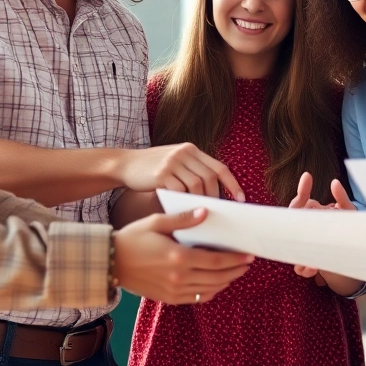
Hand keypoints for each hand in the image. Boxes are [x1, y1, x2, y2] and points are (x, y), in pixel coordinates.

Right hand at [113, 208, 253, 303]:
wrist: (109, 262)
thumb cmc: (132, 238)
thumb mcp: (156, 222)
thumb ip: (183, 219)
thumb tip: (206, 213)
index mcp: (178, 257)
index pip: (216, 261)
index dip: (235, 259)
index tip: (248, 255)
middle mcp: (179, 277)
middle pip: (217, 277)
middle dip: (235, 270)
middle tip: (247, 263)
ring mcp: (174, 291)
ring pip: (209, 290)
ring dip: (226, 281)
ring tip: (236, 272)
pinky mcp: (168, 298)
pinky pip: (197, 298)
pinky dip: (211, 292)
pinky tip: (217, 284)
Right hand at [118, 143, 244, 202]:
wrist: (125, 164)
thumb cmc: (152, 170)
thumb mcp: (174, 163)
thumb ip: (192, 172)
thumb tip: (213, 197)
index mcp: (191, 150)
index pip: (219, 167)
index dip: (232, 184)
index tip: (241, 199)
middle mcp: (184, 153)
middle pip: (210, 177)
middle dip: (216, 197)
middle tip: (218, 213)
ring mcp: (172, 162)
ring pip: (196, 184)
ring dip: (201, 202)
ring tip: (202, 215)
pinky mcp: (160, 173)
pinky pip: (178, 190)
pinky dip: (184, 202)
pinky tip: (184, 212)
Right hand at [286, 172, 363, 295]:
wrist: (353, 258)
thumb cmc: (346, 232)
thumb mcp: (348, 215)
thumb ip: (342, 198)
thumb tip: (334, 182)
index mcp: (310, 216)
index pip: (299, 203)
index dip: (302, 191)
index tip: (308, 177)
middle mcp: (303, 231)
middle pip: (292, 224)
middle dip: (298, 224)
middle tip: (311, 219)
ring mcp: (303, 249)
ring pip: (292, 248)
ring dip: (301, 249)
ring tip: (313, 249)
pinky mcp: (307, 266)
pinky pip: (299, 268)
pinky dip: (305, 268)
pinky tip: (315, 266)